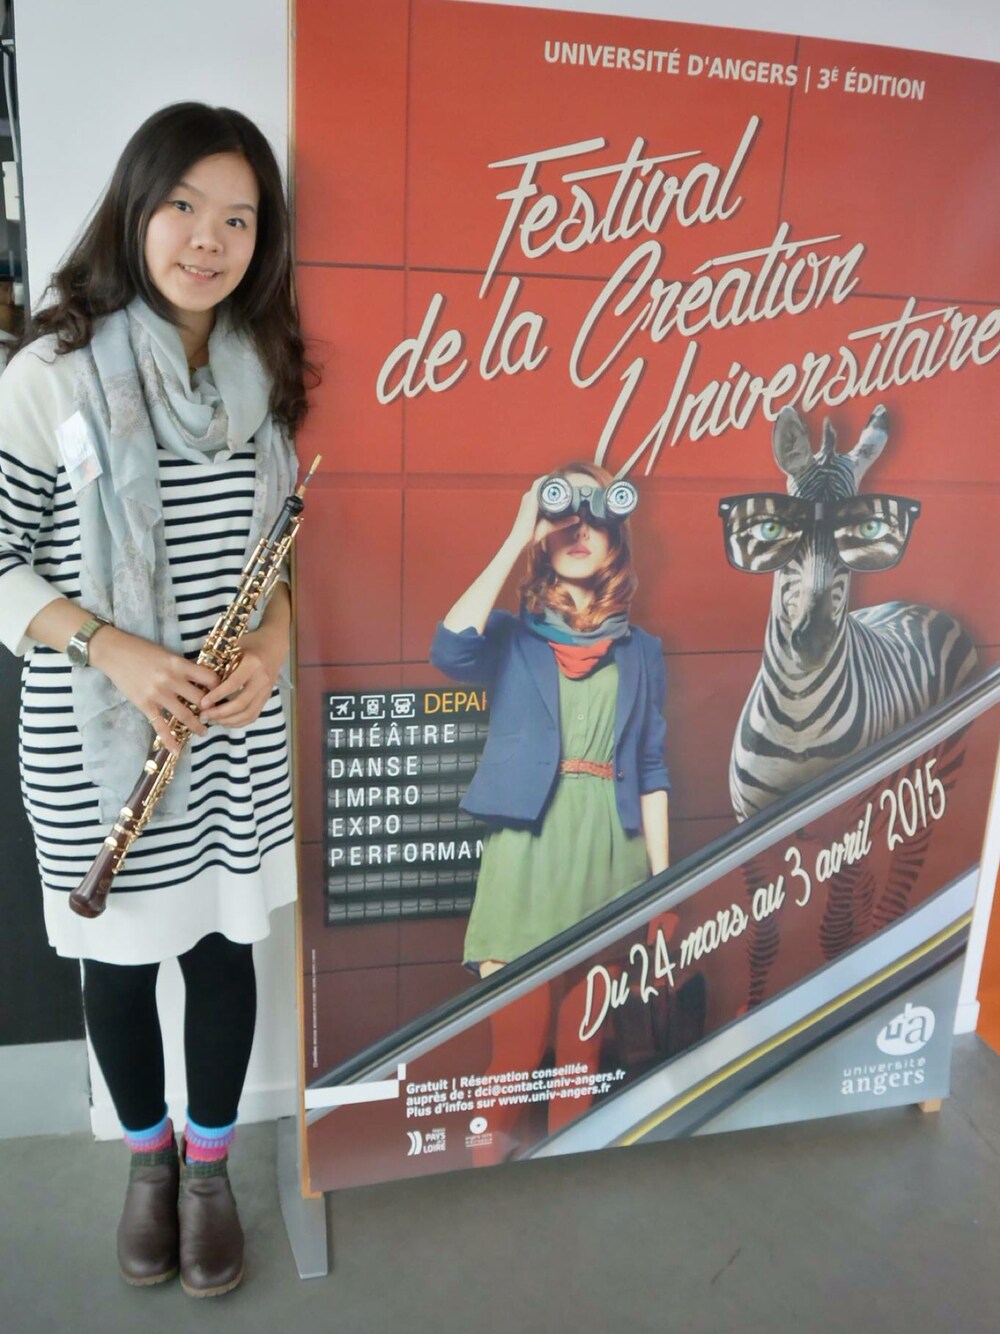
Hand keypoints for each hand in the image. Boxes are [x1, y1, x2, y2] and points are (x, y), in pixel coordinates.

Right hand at [88, 626, 219, 753]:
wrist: (113, 651)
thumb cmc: (141, 649)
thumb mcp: (167, 654)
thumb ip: (183, 667)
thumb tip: (201, 681)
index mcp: (180, 664)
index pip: (210, 678)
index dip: (220, 688)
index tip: (224, 695)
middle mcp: (172, 680)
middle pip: (201, 699)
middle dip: (212, 710)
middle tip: (217, 716)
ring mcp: (158, 694)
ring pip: (185, 715)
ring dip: (197, 726)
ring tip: (204, 732)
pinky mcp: (144, 704)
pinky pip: (160, 726)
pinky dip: (169, 740)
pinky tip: (177, 750)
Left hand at [198, 625, 287, 728]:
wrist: (275, 645)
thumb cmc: (251, 643)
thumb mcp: (235, 645)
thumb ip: (219, 660)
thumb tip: (197, 677)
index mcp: (252, 664)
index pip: (233, 684)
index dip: (217, 696)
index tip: (202, 703)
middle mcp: (261, 679)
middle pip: (241, 703)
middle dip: (220, 713)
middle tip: (204, 716)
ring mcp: (266, 690)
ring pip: (248, 713)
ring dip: (229, 721)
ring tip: (212, 720)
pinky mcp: (267, 698)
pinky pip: (253, 715)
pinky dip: (239, 722)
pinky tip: (225, 722)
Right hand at [508, 476, 576, 552]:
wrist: (521, 539)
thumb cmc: (532, 534)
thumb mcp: (551, 525)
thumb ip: (564, 522)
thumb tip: (577, 518)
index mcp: (532, 502)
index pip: (543, 488)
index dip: (554, 484)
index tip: (565, 484)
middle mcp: (529, 497)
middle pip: (542, 484)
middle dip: (554, 481)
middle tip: (567, 479)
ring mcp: (529, 497)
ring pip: (541, 482)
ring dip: (551, 479)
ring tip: (563, 477)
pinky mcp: (530, 498)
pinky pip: (538, 485)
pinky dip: (546, 480)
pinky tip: (555, 479)